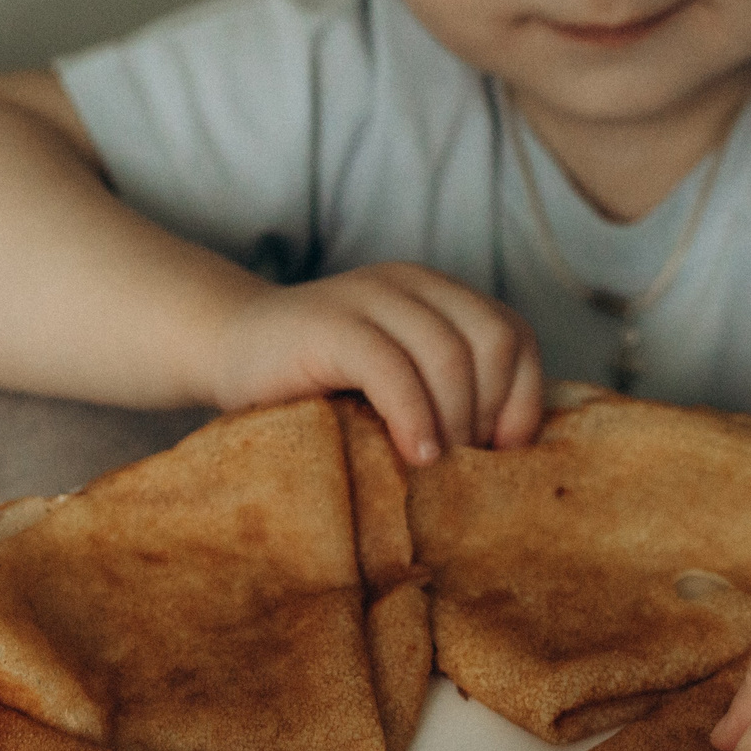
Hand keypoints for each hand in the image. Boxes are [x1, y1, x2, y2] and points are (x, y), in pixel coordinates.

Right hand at [208, 263, 546, 463]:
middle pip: (493, 343)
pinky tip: (413, 456)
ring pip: (449, 356)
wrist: (228, 350)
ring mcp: (369, 297)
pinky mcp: (331, 325)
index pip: (515, 335)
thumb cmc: (319, 385)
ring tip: (434, 466)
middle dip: (488, 412)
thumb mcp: (399, 383)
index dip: (522, 398)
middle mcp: (412, 284)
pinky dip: (414, 419)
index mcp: (438, 295)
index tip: (499, 453)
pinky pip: (394, 370)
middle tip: (461, 463)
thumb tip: (511, 452)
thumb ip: (449, 394)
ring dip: (453, 423)